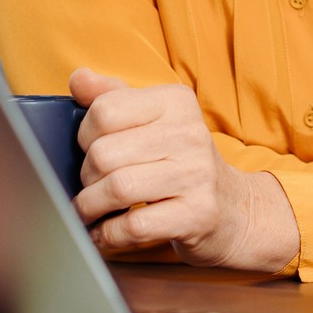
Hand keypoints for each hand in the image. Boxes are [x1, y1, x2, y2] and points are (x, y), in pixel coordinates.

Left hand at [69, 69, 298, 272]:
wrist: (233, 207)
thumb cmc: (180, 161)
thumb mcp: (153, 120)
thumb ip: (114, 97)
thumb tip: (79, 78)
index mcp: (176, 102)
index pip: (104, 111)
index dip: (84, 136)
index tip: (91, 150)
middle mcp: (190, 133)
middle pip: (104, 153)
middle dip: (86, 177)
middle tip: (91, 186)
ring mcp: (196, 175)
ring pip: (117, 189)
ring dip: (90, 207)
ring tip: (89, 211)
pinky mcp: (197, 214)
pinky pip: (134, 226)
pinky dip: (108, 234)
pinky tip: (104, 233)